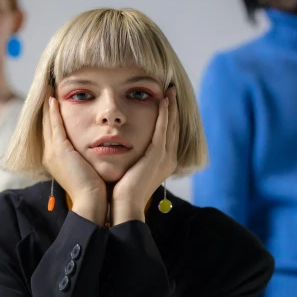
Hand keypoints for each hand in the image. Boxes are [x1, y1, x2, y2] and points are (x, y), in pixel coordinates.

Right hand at [43, 96, 106, 224]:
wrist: (92, 202)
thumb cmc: (95, 188)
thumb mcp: (86, 168)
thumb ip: (84, 156)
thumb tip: (92, 148)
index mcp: (55, 159)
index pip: (51, 131)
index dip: (50, 115)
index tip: (53, 100)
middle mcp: (50, 154)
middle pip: (45, 124)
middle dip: (46, 107)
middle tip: (47, 88)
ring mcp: (52, 153)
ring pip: (47, 122)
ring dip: (47, 105)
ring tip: (48, 89)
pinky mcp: (60, 151)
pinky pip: (55, 125)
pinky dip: (53, 112)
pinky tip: (54, 99)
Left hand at [111, 86, 178, 223]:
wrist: (125, 205)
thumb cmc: (122, 192)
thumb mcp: (132, 170)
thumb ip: (134, 158)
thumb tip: (124, 148)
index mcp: (163, 163)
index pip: (168, 134)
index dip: (169, 117)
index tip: (166, 101)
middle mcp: (168, 159)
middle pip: (174, 127)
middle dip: (173, 108)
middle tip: (172, 90)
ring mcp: (165, 157)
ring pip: (171, 125)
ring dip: (171, 106)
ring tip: (170, 90)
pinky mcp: (158, 155)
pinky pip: (163, 129)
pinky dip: (164, 113)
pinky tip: (164, 100)